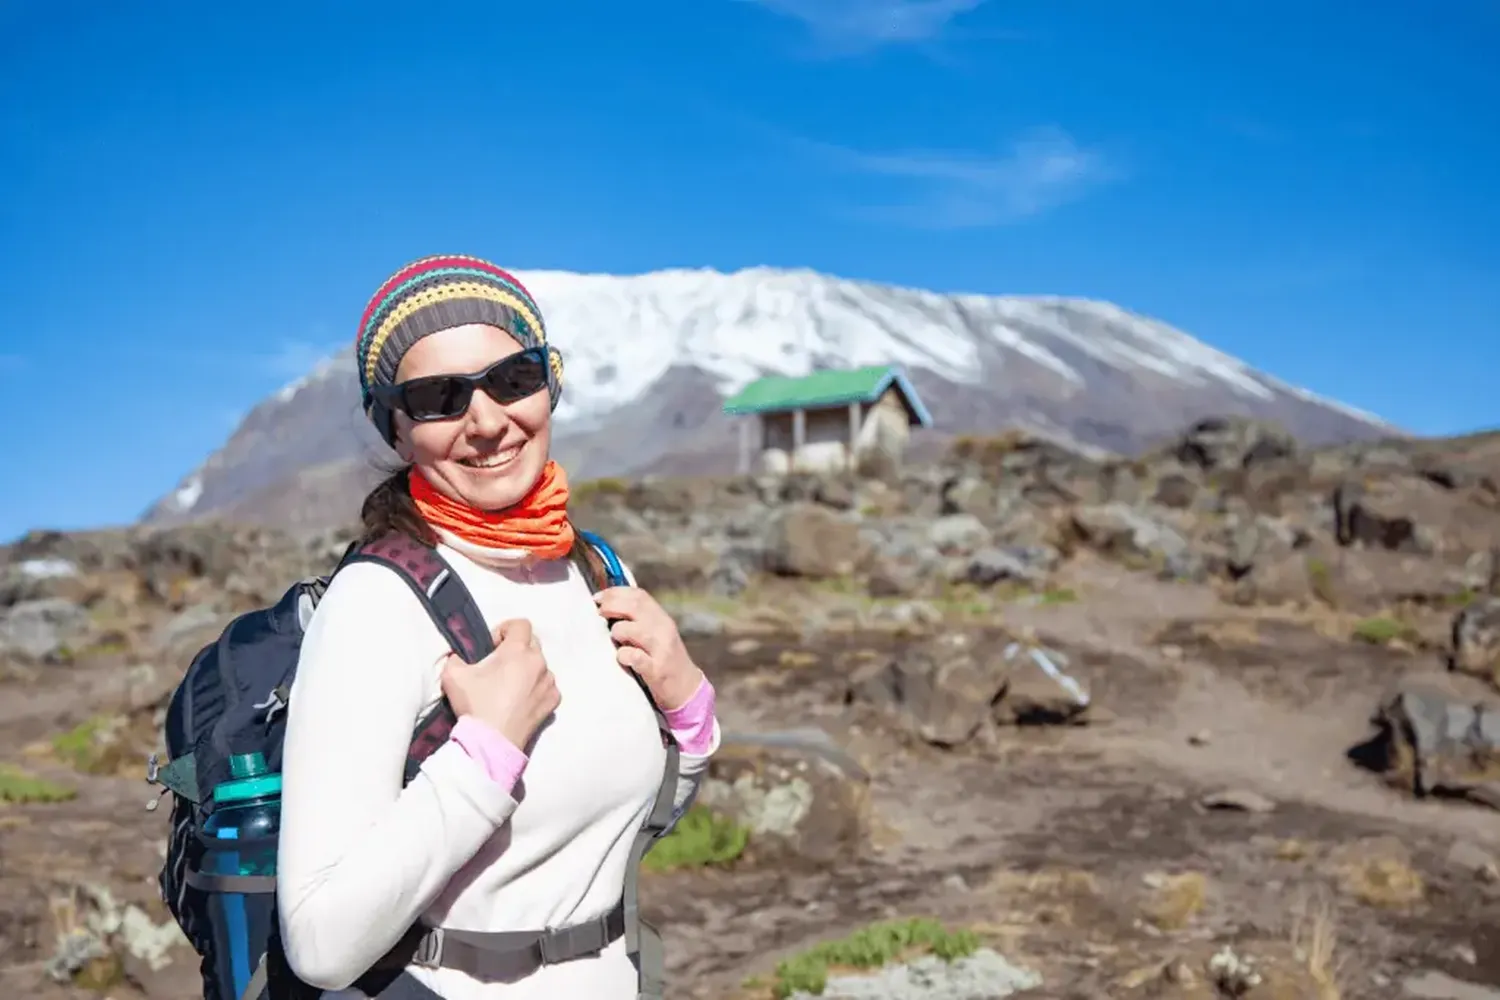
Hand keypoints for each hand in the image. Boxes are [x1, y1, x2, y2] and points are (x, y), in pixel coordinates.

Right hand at [440, 618, 558, 749]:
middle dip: (516, 649)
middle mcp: (539, 662)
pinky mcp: (553, 701)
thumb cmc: (475, 705)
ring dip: (527, 669)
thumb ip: (455, 657)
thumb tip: (459, 656)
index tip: (492, 646)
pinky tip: (521, 699)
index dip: (505, 630)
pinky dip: (536, 688)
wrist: (491, 742)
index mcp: (518, 651)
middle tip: (498, 666)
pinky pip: (547, 686)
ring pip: (540, 666)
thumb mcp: (453, 675)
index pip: (521, 624)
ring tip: (509, 686)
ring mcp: (549, 683)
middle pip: (532, 643)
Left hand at [594, 587, 704, 710]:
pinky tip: (622, 658)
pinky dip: (624, 655)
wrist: (687, 688)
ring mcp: (661, 650)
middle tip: (598, 612)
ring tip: (615, 638)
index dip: (616, 593)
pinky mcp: (657, 670)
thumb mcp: (657, 634)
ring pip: (635, 630)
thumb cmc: (664, 659)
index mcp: (662, 619)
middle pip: (636, 607)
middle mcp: (664, 630)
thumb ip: (640, 620)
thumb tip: (610, 605)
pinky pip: (636, 657)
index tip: (599, 597)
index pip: (639, 596)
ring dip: (618, 630)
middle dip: (612, 605)